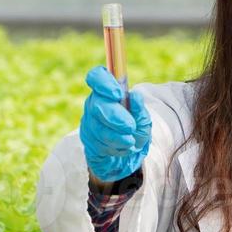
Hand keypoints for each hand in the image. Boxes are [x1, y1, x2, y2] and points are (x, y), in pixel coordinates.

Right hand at [79, 65, 151, 182]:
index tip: (117, 93)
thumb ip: (139, 109)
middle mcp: (94, 103)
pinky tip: (123, 147)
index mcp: (107, 91)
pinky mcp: (87, 139)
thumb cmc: (135, 130)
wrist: (129, 154)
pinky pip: (97, 143)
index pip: (96, 77)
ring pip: (97, 128)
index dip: (103, 82)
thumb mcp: (143, 119)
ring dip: (117, 137)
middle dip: (115, 117)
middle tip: (130, 127)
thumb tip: (135, 96)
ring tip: (130, 140)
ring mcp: (88, 121)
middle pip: (97, 105)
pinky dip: (114, 147)